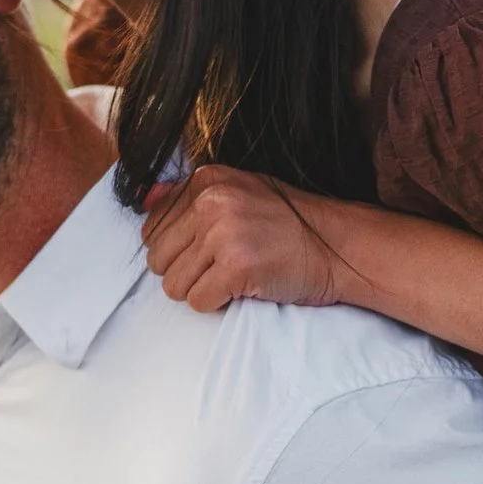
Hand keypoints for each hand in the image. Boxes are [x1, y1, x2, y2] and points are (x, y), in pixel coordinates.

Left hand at [139, 162, 348, 312]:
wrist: (336, 246)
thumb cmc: (288, 223)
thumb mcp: (239, 190)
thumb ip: (190, 196)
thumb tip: (145, 200)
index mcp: (206, 180)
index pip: (152, 227)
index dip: (177, 248)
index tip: (208, 249)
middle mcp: (211, 202)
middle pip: (158, 259)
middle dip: (186, 271)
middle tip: (222, 266)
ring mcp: (223, 234)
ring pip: (173, 285)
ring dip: (201, 289)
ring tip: (234, 275)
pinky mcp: (237, 267)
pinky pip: (197, 301)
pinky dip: (217, 303)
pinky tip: (242, 287)